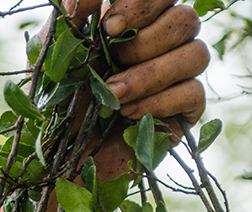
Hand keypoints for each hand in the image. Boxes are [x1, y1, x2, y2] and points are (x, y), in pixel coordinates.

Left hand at [54, 0, 207, 122]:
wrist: (61, 157)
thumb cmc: (57, 103)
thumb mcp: (54, 55)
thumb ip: (70, 19)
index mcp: (134, 22)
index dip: (143, 4)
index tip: (109, 27)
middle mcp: (161, 44)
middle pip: (186, 19)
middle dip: (147, 39)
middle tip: (112, 57)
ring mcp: (177, 78)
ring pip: (197, 54)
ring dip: (150, 74)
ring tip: (114, 93)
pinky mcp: (184, 112)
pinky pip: (194, 93)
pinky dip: (159, 102)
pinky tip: (129, 113)